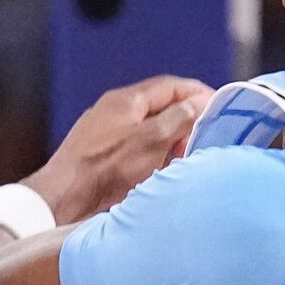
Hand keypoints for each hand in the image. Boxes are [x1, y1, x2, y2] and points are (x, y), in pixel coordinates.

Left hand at [24, 76, 211, 224]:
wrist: (64, 198)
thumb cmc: (106, 168)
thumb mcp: (151, 140)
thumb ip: (178, 118)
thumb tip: (198, 103)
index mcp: (126, 100)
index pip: (170, 85)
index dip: (198, 93)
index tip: (220, 107)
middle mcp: (114, 111)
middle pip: (160, 106)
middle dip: (187, 119)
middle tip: (204, 138)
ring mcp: (105, 131)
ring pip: (149, 128)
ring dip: (171, 140)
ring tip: (185, 158)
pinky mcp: (100, 154)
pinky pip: (136, 146)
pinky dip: (154, 154)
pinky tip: (161, 172)